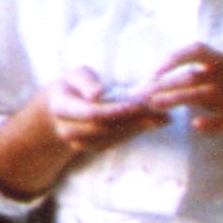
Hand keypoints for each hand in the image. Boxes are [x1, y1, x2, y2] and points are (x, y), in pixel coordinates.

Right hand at [41, 67, 168, 156]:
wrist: (59, 110)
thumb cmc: (72, 87)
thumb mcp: (74, 76)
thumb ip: (85, 81)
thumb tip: (98, 94)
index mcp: (62, 108)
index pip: (91, 113)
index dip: (116, 111)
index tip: (140, 104)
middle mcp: (68, 130)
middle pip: (105, 128)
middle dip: (134, 119)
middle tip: (159, 109)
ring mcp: (80, 142)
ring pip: (113, 138)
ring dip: (139, 128)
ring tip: (163, 116)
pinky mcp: (94, 147)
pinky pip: (116, 142)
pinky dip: (136, 132)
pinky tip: (155, 122)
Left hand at [136, 44, 222, 154]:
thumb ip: (205, 83)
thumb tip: (171, 81)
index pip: (200, 51)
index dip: (175, 57)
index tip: (153, 71)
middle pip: (196, 73)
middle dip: (166, 83)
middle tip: (142, 94)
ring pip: (207, 93)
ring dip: (179, 97)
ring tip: (156, 105)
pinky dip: (213, 122)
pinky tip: (197, 126)